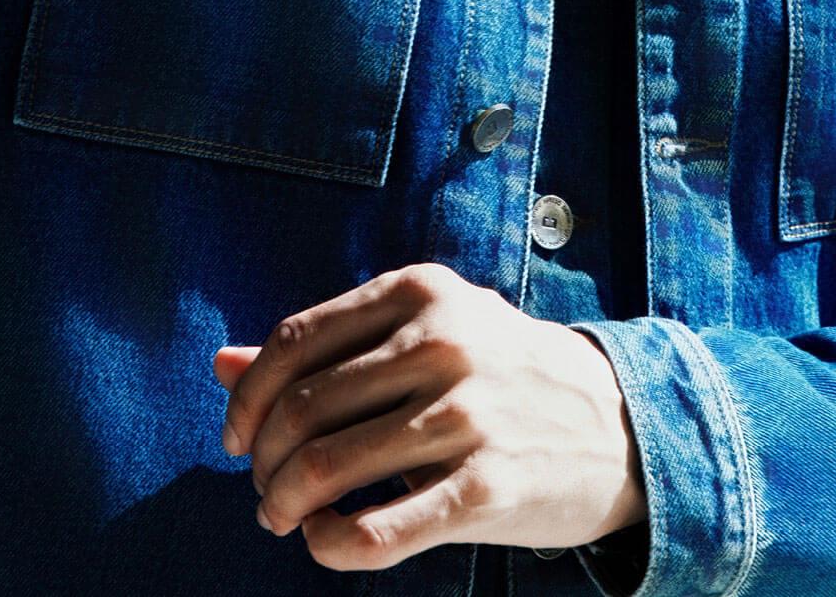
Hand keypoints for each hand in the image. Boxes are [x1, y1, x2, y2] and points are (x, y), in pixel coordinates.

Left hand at [211, 262, 647, 571]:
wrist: (616, 421)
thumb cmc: (500, 371)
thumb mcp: (425, 328)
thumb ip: (327, 344)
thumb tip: (220, 364)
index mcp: (419, 291)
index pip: (295, 341)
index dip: (248, 399)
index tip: (238, 439)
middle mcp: (441, 342)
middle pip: (303, 406)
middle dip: (263, 460)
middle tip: (263, 490)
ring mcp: (466, 413)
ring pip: (328, 467)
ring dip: (284, 505)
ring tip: (285, 517)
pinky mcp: (486, 485)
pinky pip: (378, 529)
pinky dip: (330, 544)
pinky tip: (325, 540)